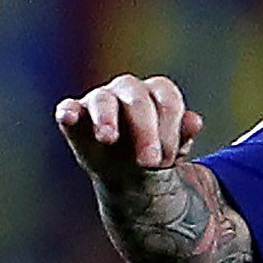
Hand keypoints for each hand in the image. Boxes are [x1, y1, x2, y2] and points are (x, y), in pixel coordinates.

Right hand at [54, 74, 203, 181]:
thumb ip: (182, 135)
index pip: (167, 101)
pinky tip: (67, 117)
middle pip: (138, 101)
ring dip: (106, 118)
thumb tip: (194, 122)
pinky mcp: (74, 114)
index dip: (170, 129)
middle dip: (145, 132)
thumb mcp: (173, 149)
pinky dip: (67, 111)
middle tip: (151, 162)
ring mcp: (100, 99)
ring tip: (108, 138)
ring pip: (103, 100)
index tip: (169, 160)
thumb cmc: (155, 153)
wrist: (130, 173)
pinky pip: (68, 107)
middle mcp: (129, 90)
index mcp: (157, 93)